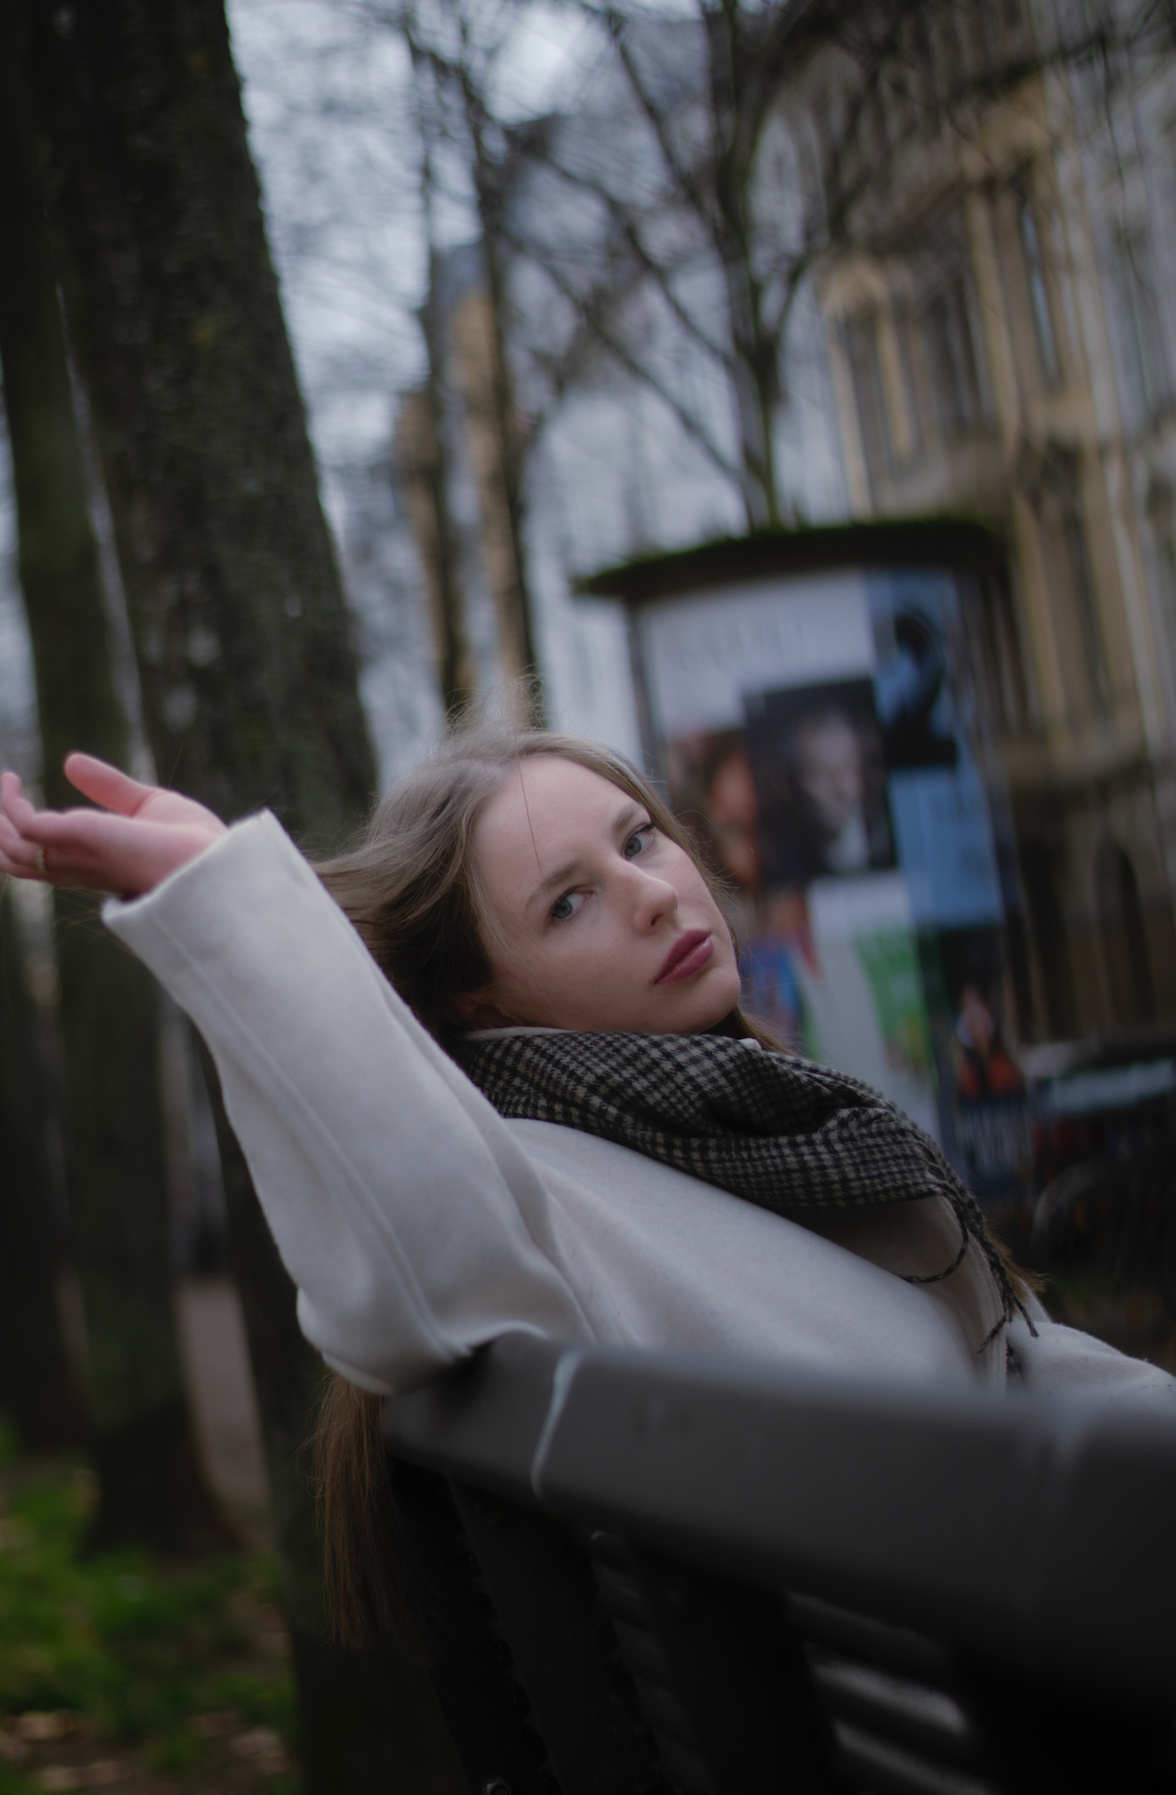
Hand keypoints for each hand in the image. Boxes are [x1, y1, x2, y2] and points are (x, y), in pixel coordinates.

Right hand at [0, 754, 226, 897]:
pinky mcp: (78, 837)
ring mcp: (76, 856)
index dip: (24, 838)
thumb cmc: (192, 844)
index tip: (20, 801)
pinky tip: (14, 781)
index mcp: (95, 866)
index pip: (44, 864)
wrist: (214, 864)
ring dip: (0, 815)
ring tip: (7, 781)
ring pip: (10, 850)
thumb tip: (70, 761)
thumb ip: (110, 788)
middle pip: (16, 862)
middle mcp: (79, 868)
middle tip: (4, 795)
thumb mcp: (146, 805)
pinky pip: (23, 825)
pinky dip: (10, 803)